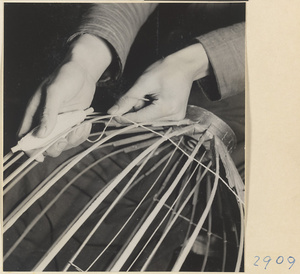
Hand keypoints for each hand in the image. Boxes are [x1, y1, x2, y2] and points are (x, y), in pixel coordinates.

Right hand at [18, 34, 111, 158]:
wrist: (84, 72)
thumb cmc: (66, 77)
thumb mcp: (55, 92)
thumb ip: (48, 113)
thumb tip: (40, 135)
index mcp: (33, 112)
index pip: (25, 136)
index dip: (29, 149)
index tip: (41, 156)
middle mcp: (45, 120)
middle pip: (44, 144)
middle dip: (55, 146)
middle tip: (65, 138)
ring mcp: (59, 123)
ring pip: (61, 143)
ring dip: (71, 140)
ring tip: (78, 126)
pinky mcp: (72, 123)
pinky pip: (74, 137)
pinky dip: (80, 134)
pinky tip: (84, 124)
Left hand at [108, 43, 209, 122]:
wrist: (186, 65)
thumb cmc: (166, 69)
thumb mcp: (144, 82)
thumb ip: (128, 99)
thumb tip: (112, 112)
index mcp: (167, 109)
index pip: (139, 119)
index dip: (124, 118)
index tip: (111, 115)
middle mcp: (173, 118)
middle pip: (144, 121)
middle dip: (135, 111)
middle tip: (136, 95)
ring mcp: (176, 118)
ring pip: (149, 120)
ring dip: (143, 111)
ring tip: (148, 95)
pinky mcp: (176, 117)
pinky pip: (157, 118)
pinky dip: (150, 111)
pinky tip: (153, 99)